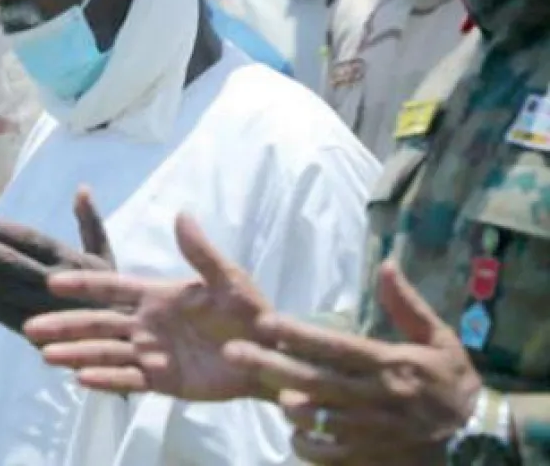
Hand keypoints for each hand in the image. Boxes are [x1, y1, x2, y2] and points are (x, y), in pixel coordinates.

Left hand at [0, 187, 113, 333]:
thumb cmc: (109, 294)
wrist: (118, 342)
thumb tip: (82, 188)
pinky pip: (4, 316)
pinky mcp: (38, 334)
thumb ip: (91, 223)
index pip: (29, 240)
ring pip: (3, 288)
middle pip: (10, 262)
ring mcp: (46, 310)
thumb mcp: (105, 257)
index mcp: (72, 261)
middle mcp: (58, 284)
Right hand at [24, 213, 272, 400]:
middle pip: (98, 323)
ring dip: (75, 353)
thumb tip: (181, 213)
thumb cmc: (251, 313)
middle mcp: (145, 324)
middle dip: (64, 325)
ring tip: (46, 356)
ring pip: (105, 352)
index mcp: (156, 296)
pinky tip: (81, 379)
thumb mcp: (229, 280)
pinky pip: (128, 379)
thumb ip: (201, 252)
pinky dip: (105, 379)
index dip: (83, 285)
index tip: (53, 283)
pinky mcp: (162, 381)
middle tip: (31, 328)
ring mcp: (151, 354)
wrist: (271, 356)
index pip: (112, 288)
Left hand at [224, 262, 477, 463]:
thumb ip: (407, 304)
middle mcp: (376, 398)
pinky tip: (294, 428)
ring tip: (267, 389)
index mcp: (390, 365)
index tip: (265, 322)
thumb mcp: (439, 338)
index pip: (337, 347)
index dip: (300, 335)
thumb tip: (386, 263)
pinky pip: (325, 452)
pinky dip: (305, 441)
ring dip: (288, 405)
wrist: (476, 439)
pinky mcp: (367, 456)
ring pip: (316, 420)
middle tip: (232, 352)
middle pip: (314, 381)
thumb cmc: (450, 381)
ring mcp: (370, 432)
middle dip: (270, 366)